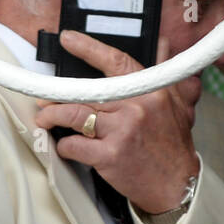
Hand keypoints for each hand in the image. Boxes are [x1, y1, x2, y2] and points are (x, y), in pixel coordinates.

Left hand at [33, 31, 201, 214]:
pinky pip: (74, 145)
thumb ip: (164, 71)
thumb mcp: (178, 102)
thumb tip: (161, 43)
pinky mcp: (109, 155)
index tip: (68, 39)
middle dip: (59, 93)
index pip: (116, 62)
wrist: (177, 184)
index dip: (89, 48)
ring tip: (45, 117)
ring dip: (53, 116)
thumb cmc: (173, 144)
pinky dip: (64, 146)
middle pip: (87, 90)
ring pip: (74, 114)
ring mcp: (122, 131)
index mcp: (151, 90)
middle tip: (45, 96)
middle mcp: (137, 107)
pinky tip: (65, 146)